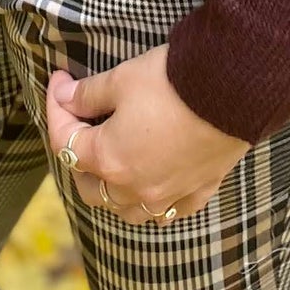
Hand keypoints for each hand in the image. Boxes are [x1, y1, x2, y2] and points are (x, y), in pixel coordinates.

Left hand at [46, 47, 250, 223]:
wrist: (233, 88)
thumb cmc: (172, 82)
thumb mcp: (121, 79)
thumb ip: (88, 94)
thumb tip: (65, 97)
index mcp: (109, 159)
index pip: (66, 140)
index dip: (56, 107)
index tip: (59, 83)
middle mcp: (134, 188)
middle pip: (89, 186)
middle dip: (77, 156)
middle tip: (79, 124)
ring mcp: (167, 195)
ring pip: (126, 209)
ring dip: (111, 189)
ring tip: (111, 162)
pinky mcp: (197, 191)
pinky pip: (168, 211)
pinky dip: (154, 202)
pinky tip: (153, 184)